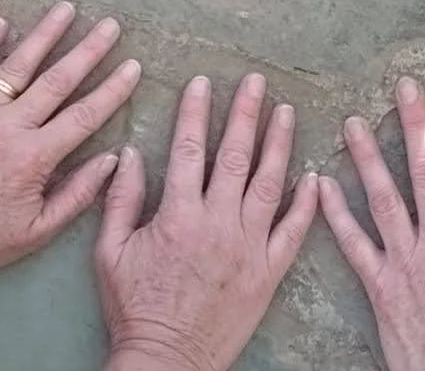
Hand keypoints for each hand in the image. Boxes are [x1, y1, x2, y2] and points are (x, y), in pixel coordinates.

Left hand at [0, 1, 141, 292]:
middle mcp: (9, 127)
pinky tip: (0, 20)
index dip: (112, 89)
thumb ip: (78, 193)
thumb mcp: (38, 230)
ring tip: (65, 8)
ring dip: (44, 34)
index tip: (133, 66)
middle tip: (110, 25)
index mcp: (36, 157)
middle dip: (88, 50)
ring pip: (17, 66)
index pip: (85, 115)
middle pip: (58, 80)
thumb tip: (112, 159)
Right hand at [96, 73, 318, 370]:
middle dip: (244, 114)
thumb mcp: (110, 253)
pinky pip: (293, 231)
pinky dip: (306, 203)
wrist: (167, 361)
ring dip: (278, 144)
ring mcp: (248, 248)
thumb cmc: (135, 310)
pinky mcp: (268, 272)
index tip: (201, 83)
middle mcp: (217, 225)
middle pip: (234, 157)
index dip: (194, 113)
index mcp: (177, 216)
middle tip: (256, 81)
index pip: (187, 151)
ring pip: (268, 184)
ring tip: (285, 112)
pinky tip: (314, 177)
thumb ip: (120, 200)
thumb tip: (127, 155)